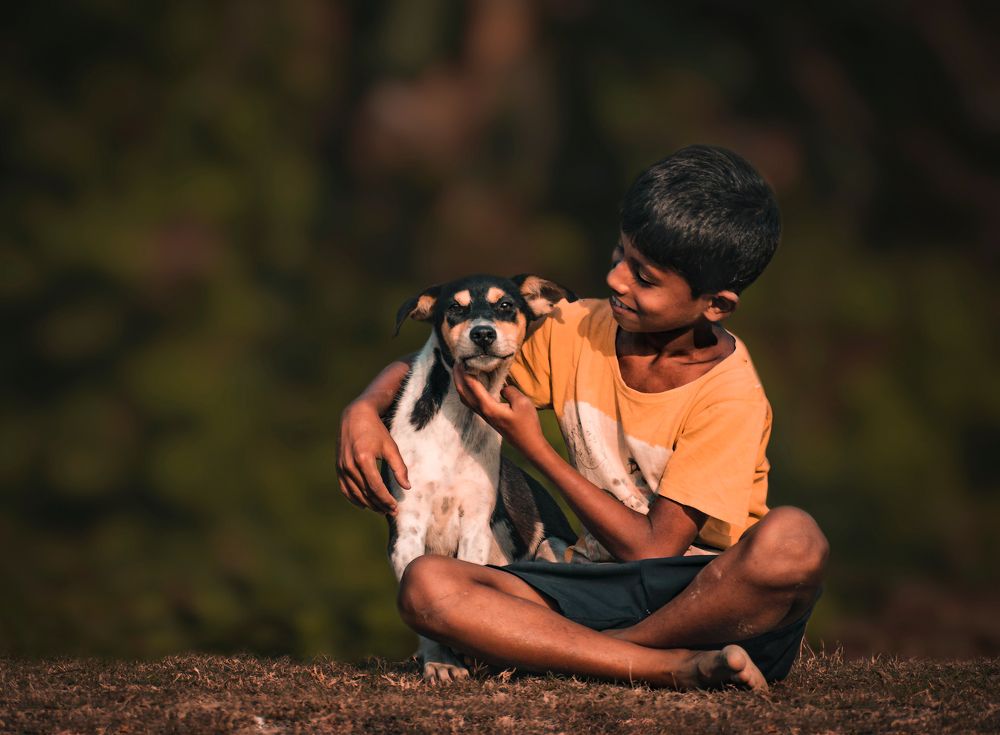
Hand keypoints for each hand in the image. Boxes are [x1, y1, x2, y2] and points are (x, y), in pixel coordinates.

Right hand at [337, 399, 409, 514]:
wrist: (355, 416)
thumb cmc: (376, 430)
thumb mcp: (390, 446)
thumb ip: (399, 467)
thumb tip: (407, 487)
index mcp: (364, 458)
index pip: (376, 487)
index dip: (386, 499)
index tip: (396, 507)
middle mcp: (350, 465)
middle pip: (366, 492)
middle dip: (379, 504)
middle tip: (392, 512)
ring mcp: (342, 467)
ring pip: (355, 493)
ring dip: (368, 504)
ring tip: (381, 510)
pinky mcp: (338, 467)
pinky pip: (345, 488)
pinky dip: (354, 499)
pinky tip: (364, 505)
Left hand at [452, 364, 545, 457]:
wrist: (528, 444)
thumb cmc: (527, 424)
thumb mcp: (522, 403)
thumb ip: (510, 391)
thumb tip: (503, 387)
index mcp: (488, 407)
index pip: (472, 386)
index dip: (465, 372)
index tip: (462, 360)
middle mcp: (483, 411)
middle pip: (463, 392)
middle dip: (457, 377)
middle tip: (456, 362)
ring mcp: (484, 415)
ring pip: (465, 398)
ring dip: (460, 384)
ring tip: (460, 372)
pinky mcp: (488, 417)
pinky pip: (472, 402)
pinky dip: (467, 391)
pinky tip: (472, 385)